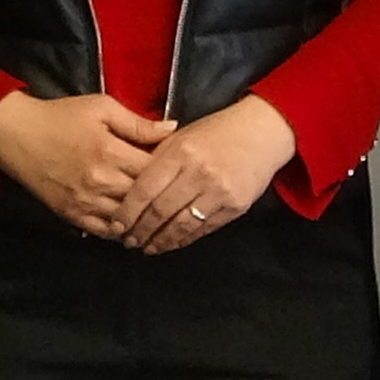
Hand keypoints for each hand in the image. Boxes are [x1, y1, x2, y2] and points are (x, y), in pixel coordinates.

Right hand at [0, 90, 173, 235]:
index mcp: (109, 151)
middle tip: (174, 192)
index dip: (170, 170)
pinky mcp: (71, 215)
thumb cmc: (61, 116)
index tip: (179, 168)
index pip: (154, 169)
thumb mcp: (102, 108)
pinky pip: (104, 232)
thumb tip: (173, 128)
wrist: (16, 134)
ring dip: (144, 216)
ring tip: (159, 211)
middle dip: (161, 194)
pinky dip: (122, 231)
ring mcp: (84, 202)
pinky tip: (134, 225)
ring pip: (127, 218)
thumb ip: (138, 123)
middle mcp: (99, 181)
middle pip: (144, 196)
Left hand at [118, 95, 298, 250]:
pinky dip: (184, 239)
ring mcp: (220, 191)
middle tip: (128, 241)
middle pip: (160, 211)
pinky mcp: (236, 206)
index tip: (116, 225)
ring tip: (147, 247)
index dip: (127, 212)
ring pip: (181, 225)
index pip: (145, 189)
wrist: (262, 132)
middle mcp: (200, 173)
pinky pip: (203, 229)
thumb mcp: (181, 137)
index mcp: (181, 152)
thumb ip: (155, 160)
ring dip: (160, 241)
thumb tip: (128, 189)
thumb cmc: (217, 132)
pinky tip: (172, 243)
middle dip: (140, 231)